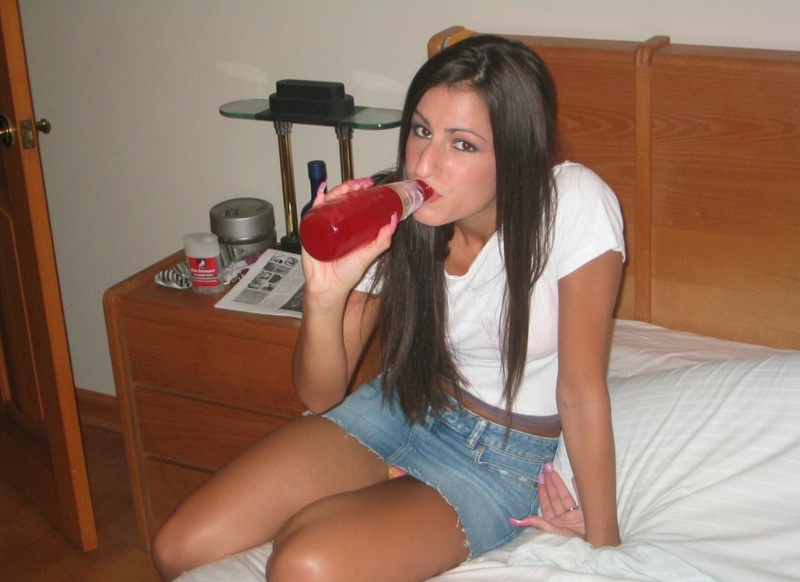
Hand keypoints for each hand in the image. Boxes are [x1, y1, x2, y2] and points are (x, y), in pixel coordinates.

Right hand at [300, 177, 396, 297]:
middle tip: (359, 185)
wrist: (330, 287)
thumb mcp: (369, 254)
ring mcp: (321, 225)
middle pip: (340, 198)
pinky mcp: (310, 231)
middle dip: (349, 187)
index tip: (369, 184)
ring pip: (327, 202)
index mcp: (348, 225)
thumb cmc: (347, 272)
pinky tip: (321, 192)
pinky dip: (315, 200)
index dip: (359, 190)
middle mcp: (334, 222)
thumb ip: (382, 240)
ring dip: (336, 190)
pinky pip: (311, 213)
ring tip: (346, 188)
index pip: (353, 201)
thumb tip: (395, 220)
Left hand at [509, 462, 585, 538]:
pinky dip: (578, 488)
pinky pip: (581, 498)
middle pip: (555, 497)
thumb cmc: (571, 544)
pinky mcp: (586, 513)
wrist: (593, 548)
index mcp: (554, 523)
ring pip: (565, 496)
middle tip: (546, 469)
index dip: (543, 491)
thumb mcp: (554, 533)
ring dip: (560, 483)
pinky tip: (574, 478)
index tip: (540, 478)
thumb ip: (539, 524)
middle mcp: (563, 517)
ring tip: (554, 470)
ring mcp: (575, 515)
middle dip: (550, 483)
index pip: (546, 504)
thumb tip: (516, 521)